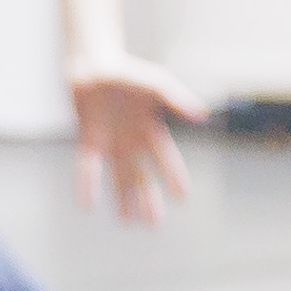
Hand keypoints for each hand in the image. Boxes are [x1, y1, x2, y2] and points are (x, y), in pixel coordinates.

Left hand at [71, 54, 205, 222]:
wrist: (95, 66)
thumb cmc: (129, 74)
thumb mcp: (158, 84)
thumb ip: (178, 99)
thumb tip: (202, 116)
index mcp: (151, 130)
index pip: (165, 158)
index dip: (173, 176)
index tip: (183, 196)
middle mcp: (131, 141)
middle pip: (141, 176)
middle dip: (148, 199)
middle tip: (154, 223)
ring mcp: (110, 143)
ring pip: (118, 177)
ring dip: (123, 198)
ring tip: (128, 222)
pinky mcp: (89, 140)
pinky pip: (88, 166)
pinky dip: (89, 183)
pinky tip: (88, 203)